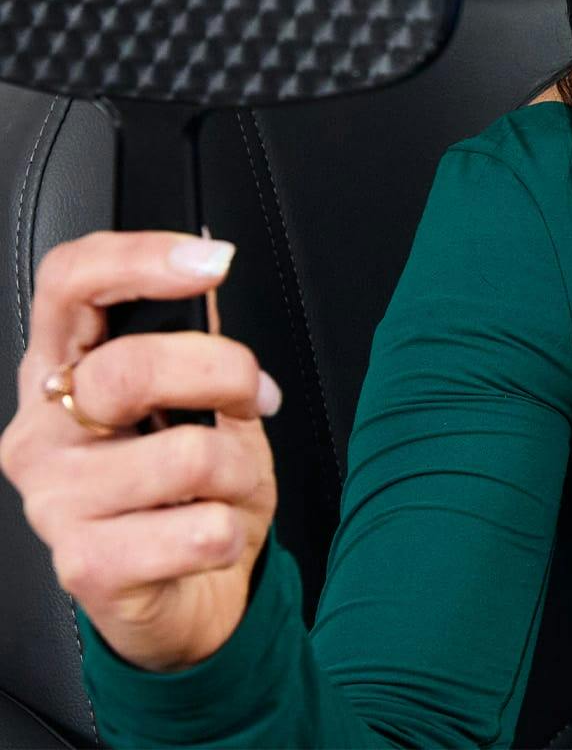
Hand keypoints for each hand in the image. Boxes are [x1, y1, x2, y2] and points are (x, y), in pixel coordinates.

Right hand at [0, 231, 281, 672]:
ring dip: (240, 470)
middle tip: (251, 398)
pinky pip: (197, 529)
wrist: (192, 593)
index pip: (67, 284)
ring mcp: (53, 502)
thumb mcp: (206, 403)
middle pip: (130, 368)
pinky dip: (230, 531)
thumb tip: (210, 272)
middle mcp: (41, 433)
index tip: (213, 261)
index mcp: (64, 372)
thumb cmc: (195, 490)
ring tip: (225, 488)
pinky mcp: (84, 567)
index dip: (137, 257)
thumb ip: (197, 343)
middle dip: (224, 375)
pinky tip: (209, 538)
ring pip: (185, 454)